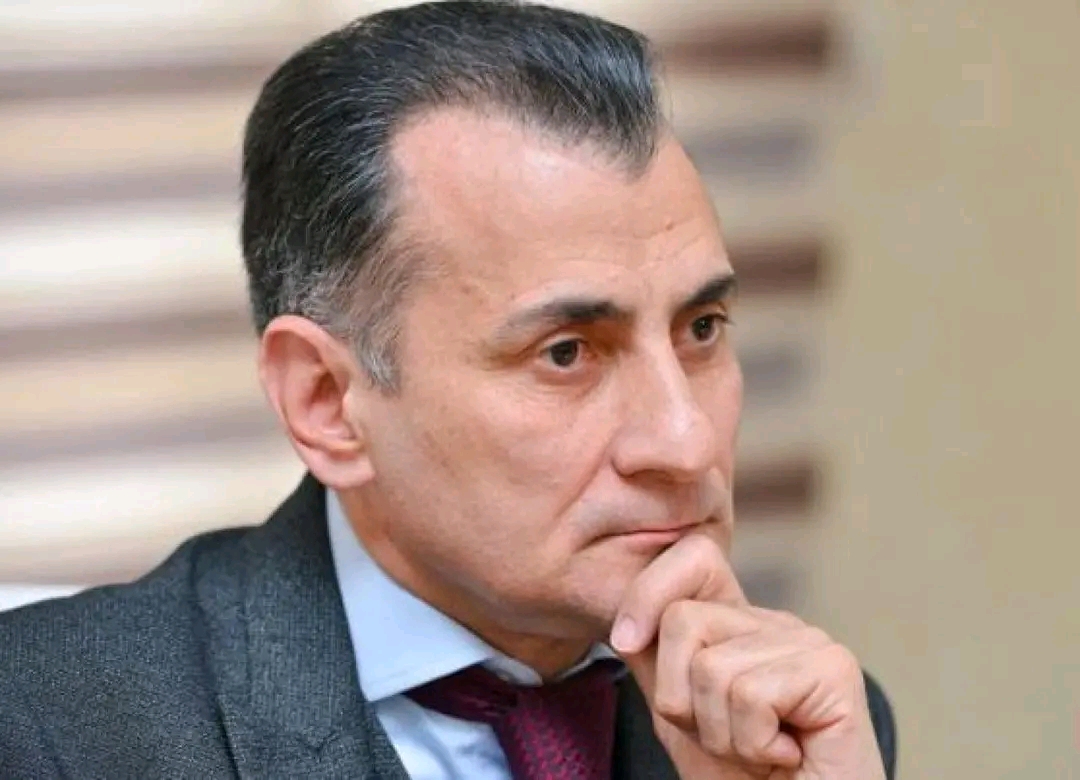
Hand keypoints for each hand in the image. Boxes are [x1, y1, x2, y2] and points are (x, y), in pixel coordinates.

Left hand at [609, 534, 885, 779]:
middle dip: (683, 699)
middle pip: (682, 619)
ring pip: (711, 667)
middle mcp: (777, 623)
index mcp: (741, 625)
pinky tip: (786, 756)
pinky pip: (750, 695)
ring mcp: (809, 642)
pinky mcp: (834, 670)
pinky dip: (755, 744)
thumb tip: (627, 620)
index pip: (694, 557)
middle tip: (727, 736)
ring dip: (722, 734)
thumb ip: (658, 662)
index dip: (647, 591)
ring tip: (760, 752)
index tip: (626, 641)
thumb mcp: (683, 716)